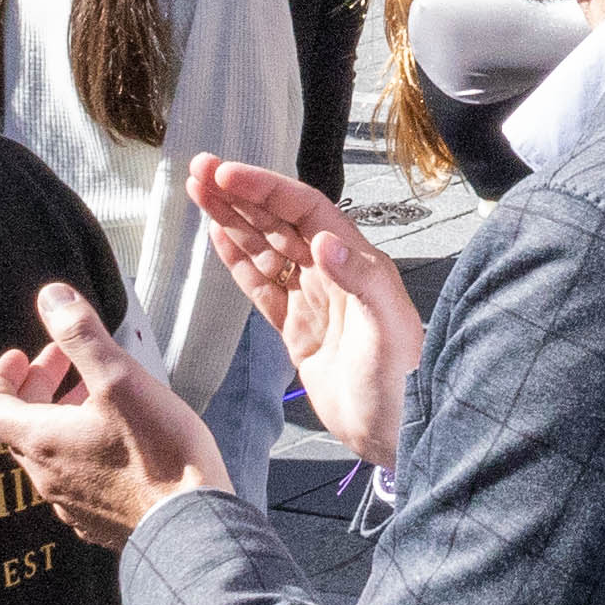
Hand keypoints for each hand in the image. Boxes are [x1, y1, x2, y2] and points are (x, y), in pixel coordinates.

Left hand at [0, 286, 233, 548]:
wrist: (191, 526)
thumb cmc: (158, 453)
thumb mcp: (120, 378)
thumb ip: (81, 334)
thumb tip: (51, 297)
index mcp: (41, 440)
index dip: (0, 376)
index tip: (22, 355)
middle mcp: (46, 477)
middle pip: (22, 428)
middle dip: (41, 388)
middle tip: (69, 363)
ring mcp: (71, 505)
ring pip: (52, 455)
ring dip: (64, 420)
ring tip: (100, 398)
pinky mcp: (99, 523)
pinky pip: (78, 482)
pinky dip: (85, 452)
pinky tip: (120, 444)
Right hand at [190, 157, 421, 468]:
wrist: (401, 433)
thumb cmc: (405, 379)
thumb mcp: (387, 327)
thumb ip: (360, 280)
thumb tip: (325, 241)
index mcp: (357, 262)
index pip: (304, 210)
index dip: (265, 189)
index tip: (227, 174)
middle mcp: (334, 274)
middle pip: (278, 222)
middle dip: (239, 196)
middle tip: (199, 171)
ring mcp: (314, 301)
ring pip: (265, 249)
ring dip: (232, 221)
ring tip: (199, 195)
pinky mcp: (298, 330)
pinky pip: (262, 287)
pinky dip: (239, 262)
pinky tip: (220, 238)